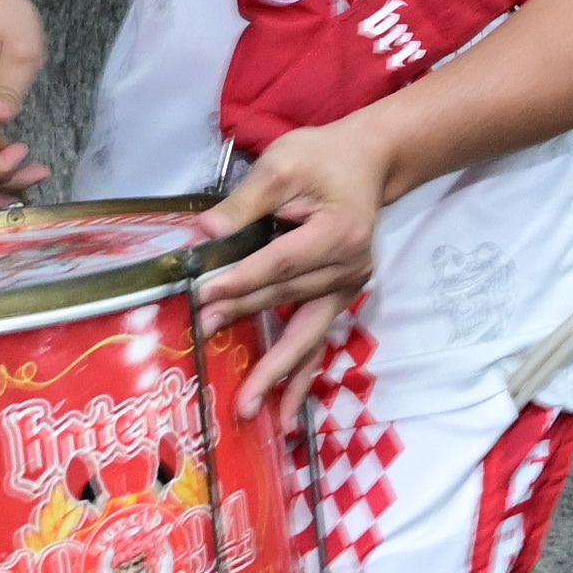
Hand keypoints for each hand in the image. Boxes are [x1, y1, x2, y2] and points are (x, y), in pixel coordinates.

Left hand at [194, 115, 400, 420]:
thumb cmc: (323, 159)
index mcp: (339, 234)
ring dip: (276, 372)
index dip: (243, 280)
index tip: (205, 295)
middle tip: (205, 334)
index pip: (282, 263)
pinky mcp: (339, 299)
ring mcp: (348, 289)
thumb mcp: (284, 164)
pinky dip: (300, 378)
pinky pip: (317, 341)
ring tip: (249, 408)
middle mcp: (350, 269)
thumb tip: (204, 234)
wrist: (368, 163)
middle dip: (245, 316)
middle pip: (289, 299)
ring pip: (307, 333)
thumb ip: (245, 202)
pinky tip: (285, 412)